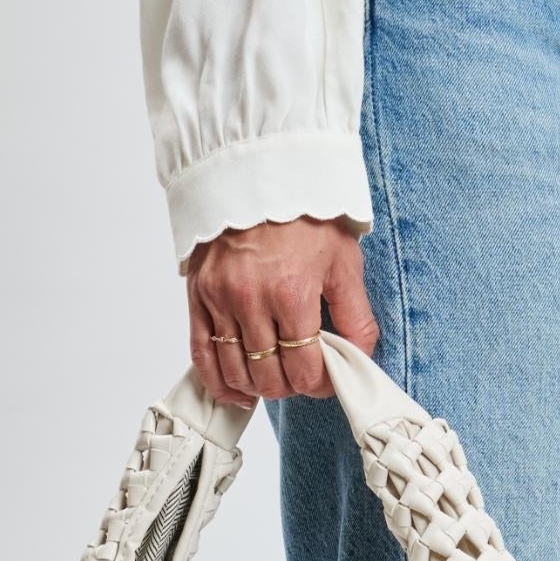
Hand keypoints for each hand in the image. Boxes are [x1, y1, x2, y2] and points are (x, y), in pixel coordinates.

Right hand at [185, 215, 379, 408]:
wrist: (258, 169)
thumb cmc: (305, 212)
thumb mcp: (343, 259)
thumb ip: (355, 314)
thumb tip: (361, 358)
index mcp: (291, 294)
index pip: (304, 370)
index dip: (320, 385)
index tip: (327, 379)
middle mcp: (251, 301)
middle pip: (270, 377)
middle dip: (291, 386)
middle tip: (302, 374)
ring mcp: (220, 299)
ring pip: (237, 372)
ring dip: (259, 386)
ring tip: (276, 378)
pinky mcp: (198, 295)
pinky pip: (202, 354)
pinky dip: (219, 381)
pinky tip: (238, 391)